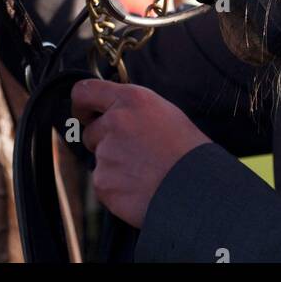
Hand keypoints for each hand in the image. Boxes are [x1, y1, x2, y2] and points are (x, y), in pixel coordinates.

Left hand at [71, 78, 210, 228]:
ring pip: (100, 160)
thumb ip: (131, 109)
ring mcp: (106, 153)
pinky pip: (103, 184)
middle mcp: (114, 122)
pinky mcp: (104, 182)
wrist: (198, 188)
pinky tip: (140, 188)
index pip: (84, 92)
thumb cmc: (188, 150)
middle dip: (105, 142)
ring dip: (114, 167)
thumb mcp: (163, 112)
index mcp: (130, 100)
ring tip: (145, 173)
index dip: (82, 105)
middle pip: (91, 132)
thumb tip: (111, 112)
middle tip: (135, 154)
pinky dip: (117, 189)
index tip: (85, 114)